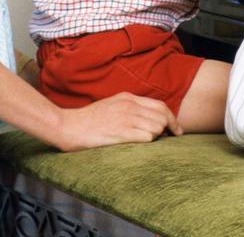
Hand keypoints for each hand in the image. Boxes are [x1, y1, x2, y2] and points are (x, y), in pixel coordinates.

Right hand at [54, 93, 180, 151]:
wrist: (67, 125)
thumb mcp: (112, 105)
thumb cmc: (88, 120)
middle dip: (168, 129)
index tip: (176, 130)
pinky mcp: (119, 133)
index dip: (172, 119)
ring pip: (157, 127)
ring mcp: (124, 118)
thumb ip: (130, 108)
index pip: (160, 105)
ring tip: (149, 142)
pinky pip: (146, 137)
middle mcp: (129, 106)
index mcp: (128, 97)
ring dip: (157, 137)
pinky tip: (141, 145)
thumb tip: (149, 119)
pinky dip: (149, 142)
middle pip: (162, 116)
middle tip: (169, 139)